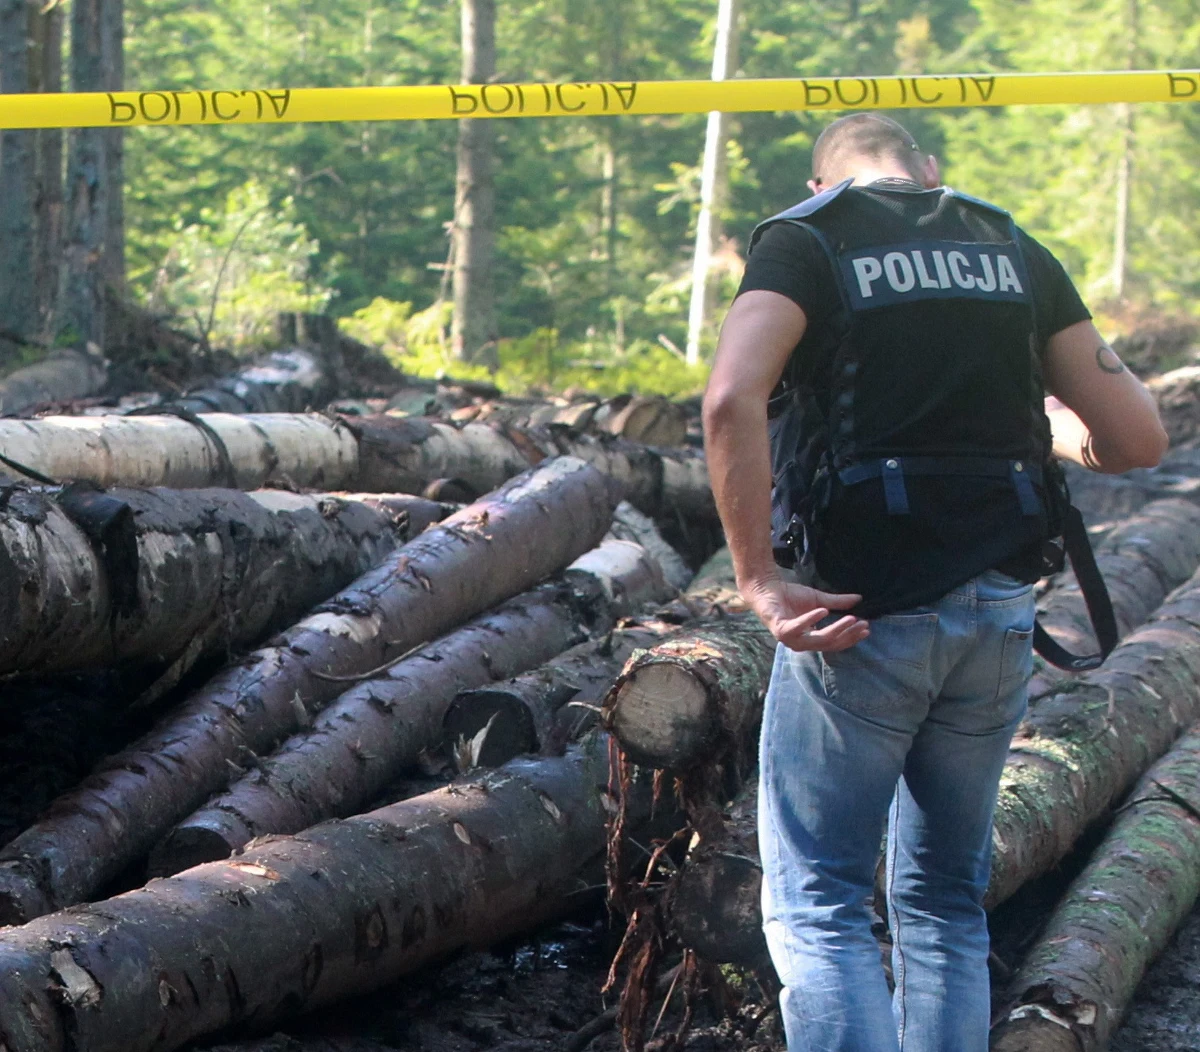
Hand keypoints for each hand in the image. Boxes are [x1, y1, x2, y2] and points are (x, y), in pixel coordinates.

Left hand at [740, 575, 869, 651]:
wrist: (767, 587)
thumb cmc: (790, 596)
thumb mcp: (818, 600)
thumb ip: (837, 603)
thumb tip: (859, 599)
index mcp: (810, 639)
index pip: (834, 643)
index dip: (851, 637)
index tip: (866, 628)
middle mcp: (801, 643)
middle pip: (829, 644)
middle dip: (848, 635)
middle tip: (862, 624)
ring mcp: (790, 638)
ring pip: (817, 639)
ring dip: (836, 629)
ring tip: (851, 618)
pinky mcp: (780, 629)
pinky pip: (797, 628)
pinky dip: (810, 620)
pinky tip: (823, 611)